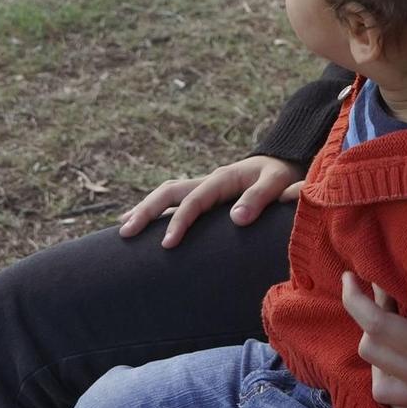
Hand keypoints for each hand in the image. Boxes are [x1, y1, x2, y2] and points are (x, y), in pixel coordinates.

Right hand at [117, 155, 303, 247]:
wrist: (283, 164)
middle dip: (146, 211)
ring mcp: (203, 187)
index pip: (194, 200)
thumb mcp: (277, 183)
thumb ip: (260, 198)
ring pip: (166, 194)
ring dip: (144, 208)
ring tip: (123, 228)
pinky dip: (155, 210)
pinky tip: (139, 221)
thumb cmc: (281, 176)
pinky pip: (173, 201)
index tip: (166, 243)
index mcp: (223, 179)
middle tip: (126, 232)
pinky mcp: (203, 195)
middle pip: (168, 192)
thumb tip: (237, 219)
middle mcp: (208, 181)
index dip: (179, 221)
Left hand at [342, 271, 406, 407]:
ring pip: (379, 386)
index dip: (355, 297)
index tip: (348, 277)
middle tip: (386, 301)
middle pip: (371, 350)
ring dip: (383, 364)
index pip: (377, 324)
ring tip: (401, 344)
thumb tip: (389, 274)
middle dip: (371, 324)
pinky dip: (402, 394)